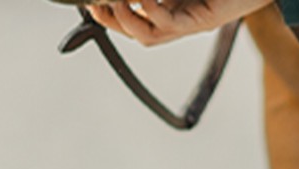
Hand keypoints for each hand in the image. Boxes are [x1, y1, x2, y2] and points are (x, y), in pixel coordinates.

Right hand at [87, 0, 270, 45]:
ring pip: (152, 35)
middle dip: (114, 23)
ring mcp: (194, 22)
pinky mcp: (205, 20)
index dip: (113, 17)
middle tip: (96, 7)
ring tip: (115, 1)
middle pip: (141, 34)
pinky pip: (171, 22)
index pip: (138, 20)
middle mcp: (184, 20)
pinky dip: (150, 10)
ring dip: (128, 21)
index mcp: (176, 8)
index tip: (93, 5)